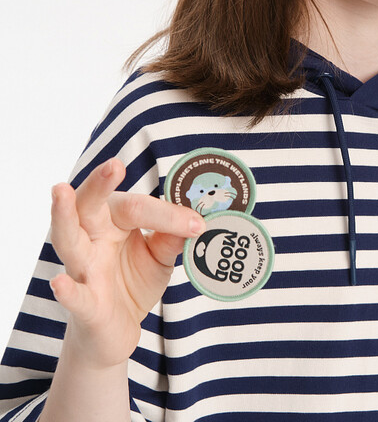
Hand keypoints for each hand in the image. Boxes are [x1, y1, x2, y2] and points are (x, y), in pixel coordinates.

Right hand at [49, 157, 204, 368]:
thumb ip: (171, 236)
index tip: (198, 224)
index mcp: (111, 220)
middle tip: (114, 164)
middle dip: (99, 183)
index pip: (137, 207)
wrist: (116, 331)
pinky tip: (59, 283)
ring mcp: (83, 269)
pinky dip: (67, 291)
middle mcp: (92, 238)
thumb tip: (194, 219)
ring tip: (60, 190)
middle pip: (89, 204)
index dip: (169, 215)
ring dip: (64, 215)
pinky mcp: (84, 305)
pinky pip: (74, 296)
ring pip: (69, 239)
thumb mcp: (159, 255)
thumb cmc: (132, 282)